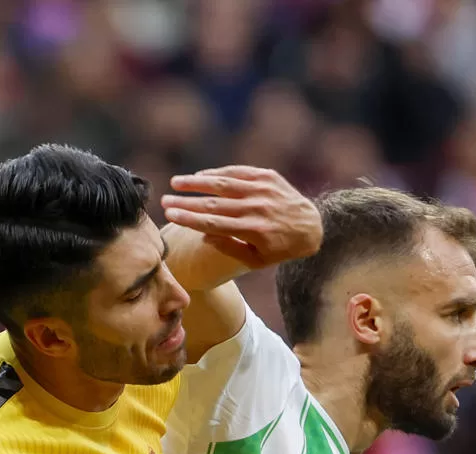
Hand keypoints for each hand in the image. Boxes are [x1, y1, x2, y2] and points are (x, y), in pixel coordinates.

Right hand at [161, 166, 321, 270]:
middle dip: (186, 202)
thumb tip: (204, 235)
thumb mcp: (257, 259)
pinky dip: (218, 173)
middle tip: (164, 201)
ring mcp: (262, 189)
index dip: (189, 219)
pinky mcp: (267, 176)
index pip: (213, 223)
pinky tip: (200, 176)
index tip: (170, 215)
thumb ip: (230, 248)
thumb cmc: (279, 248)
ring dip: (197, 183)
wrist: (310, 226)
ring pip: (223, 184)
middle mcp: (256, 208)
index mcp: (253, 230)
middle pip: (213, 204)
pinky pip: (238, 172)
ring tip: (176, 183)